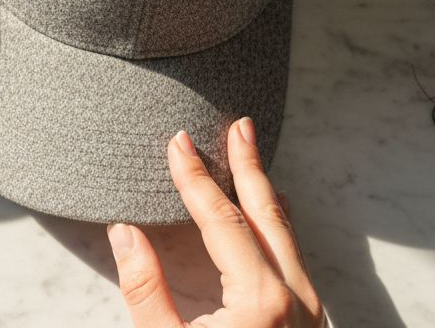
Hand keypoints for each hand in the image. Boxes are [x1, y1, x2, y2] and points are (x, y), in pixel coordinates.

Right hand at [108, 118, 325, 327]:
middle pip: (268, 214)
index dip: (196, 179)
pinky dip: (275, 225)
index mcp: (259, 300)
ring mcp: (309, 311)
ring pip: (287, 235)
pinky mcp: (309, 322)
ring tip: (250, 158)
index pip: (222, 221)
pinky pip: (294, 259)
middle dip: (250, 166)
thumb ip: (145, 289)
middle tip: (240, 127)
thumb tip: (124, 234)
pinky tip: (267, 214)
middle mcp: (294, 298)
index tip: (179, 144)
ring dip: (264, 192)